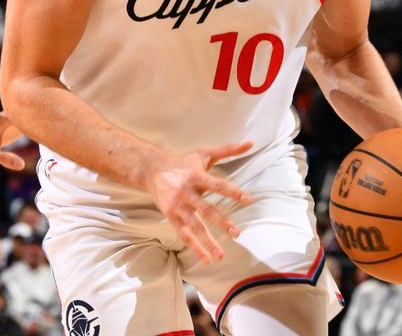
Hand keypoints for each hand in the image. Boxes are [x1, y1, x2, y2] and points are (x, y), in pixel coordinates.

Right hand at [144, 141, 253, 263]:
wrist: (151, 169)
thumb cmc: (182, 161)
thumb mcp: (204, 153)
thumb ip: (228, 149)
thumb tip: (251, 143)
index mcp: (196, 175)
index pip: (217, 184)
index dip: (232, 191)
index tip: (247, 199)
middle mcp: (186, 191)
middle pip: (205, 209)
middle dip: (221, 221)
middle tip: (236, 233)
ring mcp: (177, 205)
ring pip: (194, 225)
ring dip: (207, 241)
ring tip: (221, 255)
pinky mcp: (170, 216)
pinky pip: (183, 234)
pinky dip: (194, 246)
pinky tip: (207, 258)